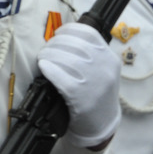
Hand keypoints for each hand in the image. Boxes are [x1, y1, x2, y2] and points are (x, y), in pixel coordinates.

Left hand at [37, 22, 120, 146]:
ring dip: (49, 55)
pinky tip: (44, 67)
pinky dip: (49, 69)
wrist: (102, 123)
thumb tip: (61, 38)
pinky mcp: (81, 97)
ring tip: (42, 58)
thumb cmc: (97, 93)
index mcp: (110, 59)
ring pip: (66, 59)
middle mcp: (105, 68)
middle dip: (55, 43)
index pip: (89, 33)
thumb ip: (90, 54)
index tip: (58, 33)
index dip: (69, 30)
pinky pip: (61, 77)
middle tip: (46, 49)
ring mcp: (94, 83)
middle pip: (74, 44)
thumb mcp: (102, 71)